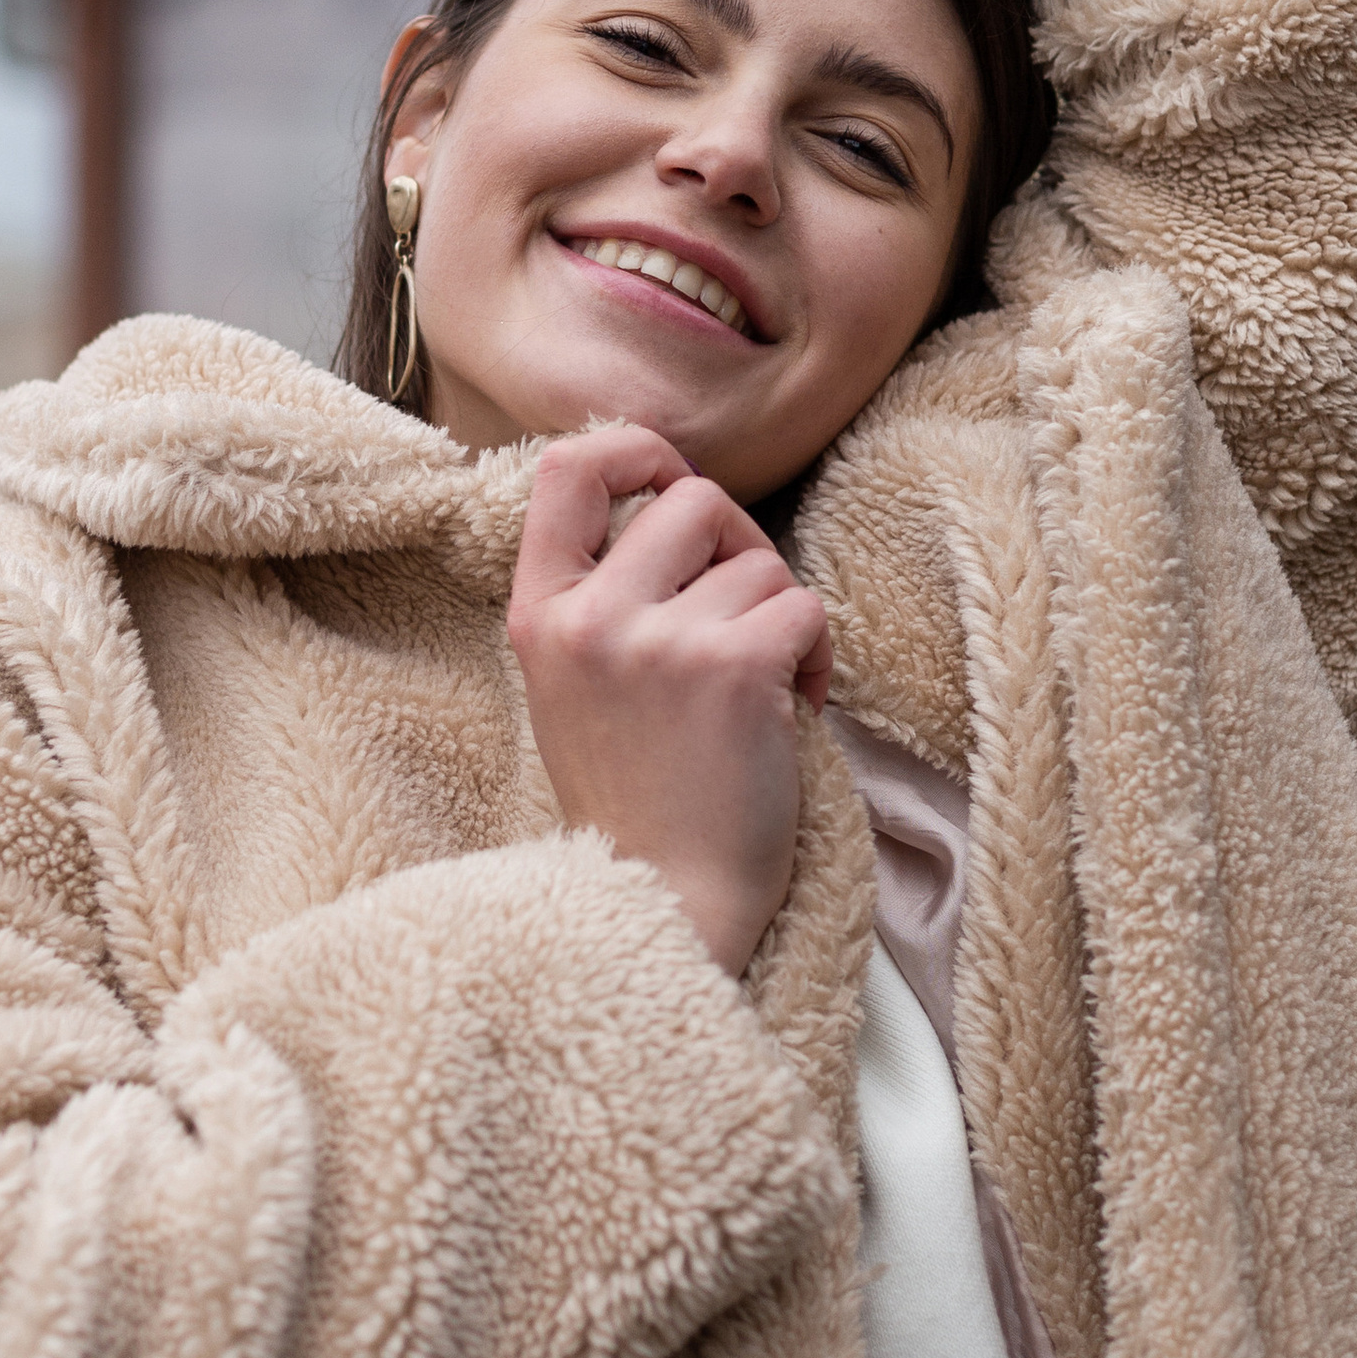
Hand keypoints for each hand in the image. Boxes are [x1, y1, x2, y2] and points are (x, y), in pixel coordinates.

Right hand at [507, 427, 829, 979]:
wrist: (661, 907)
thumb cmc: (635, 800)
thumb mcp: (574, 684)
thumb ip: (603, 593)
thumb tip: (672, 494)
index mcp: (540, 615)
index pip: (570, 469)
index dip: (634, 450)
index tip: (669, 480)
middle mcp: (591, 617)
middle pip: (692, 500)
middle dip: (739, 548)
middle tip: (743, 620)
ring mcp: (660, 641)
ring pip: (761, 563)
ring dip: (779, 618)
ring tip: (760, 694)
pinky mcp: (734, 668)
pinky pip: (806, 610)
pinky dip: (817, 659)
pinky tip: (791, 715)